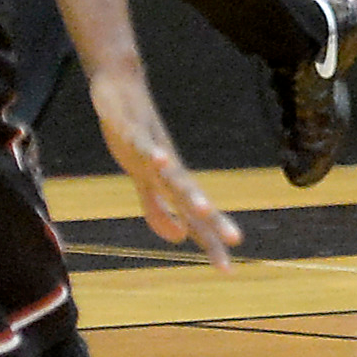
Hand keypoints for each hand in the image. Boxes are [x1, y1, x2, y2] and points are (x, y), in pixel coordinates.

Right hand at [90, 68, 241, 270]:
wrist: (122, 86)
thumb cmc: (137, 135)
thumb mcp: (144, 180)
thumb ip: (159, 209)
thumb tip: (179, 238)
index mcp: (171, 182)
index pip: (195, 218)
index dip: (210, 242)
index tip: (227, 270)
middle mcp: (168, 169)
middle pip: (192, 199)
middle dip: (211, 221)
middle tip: (234, 240)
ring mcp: (152, 149)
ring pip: (173, 174)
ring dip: (187, 192)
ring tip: (204, 209)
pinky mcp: (133, 131)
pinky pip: (142, 143)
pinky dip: (150, 151)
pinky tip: (159, 158)